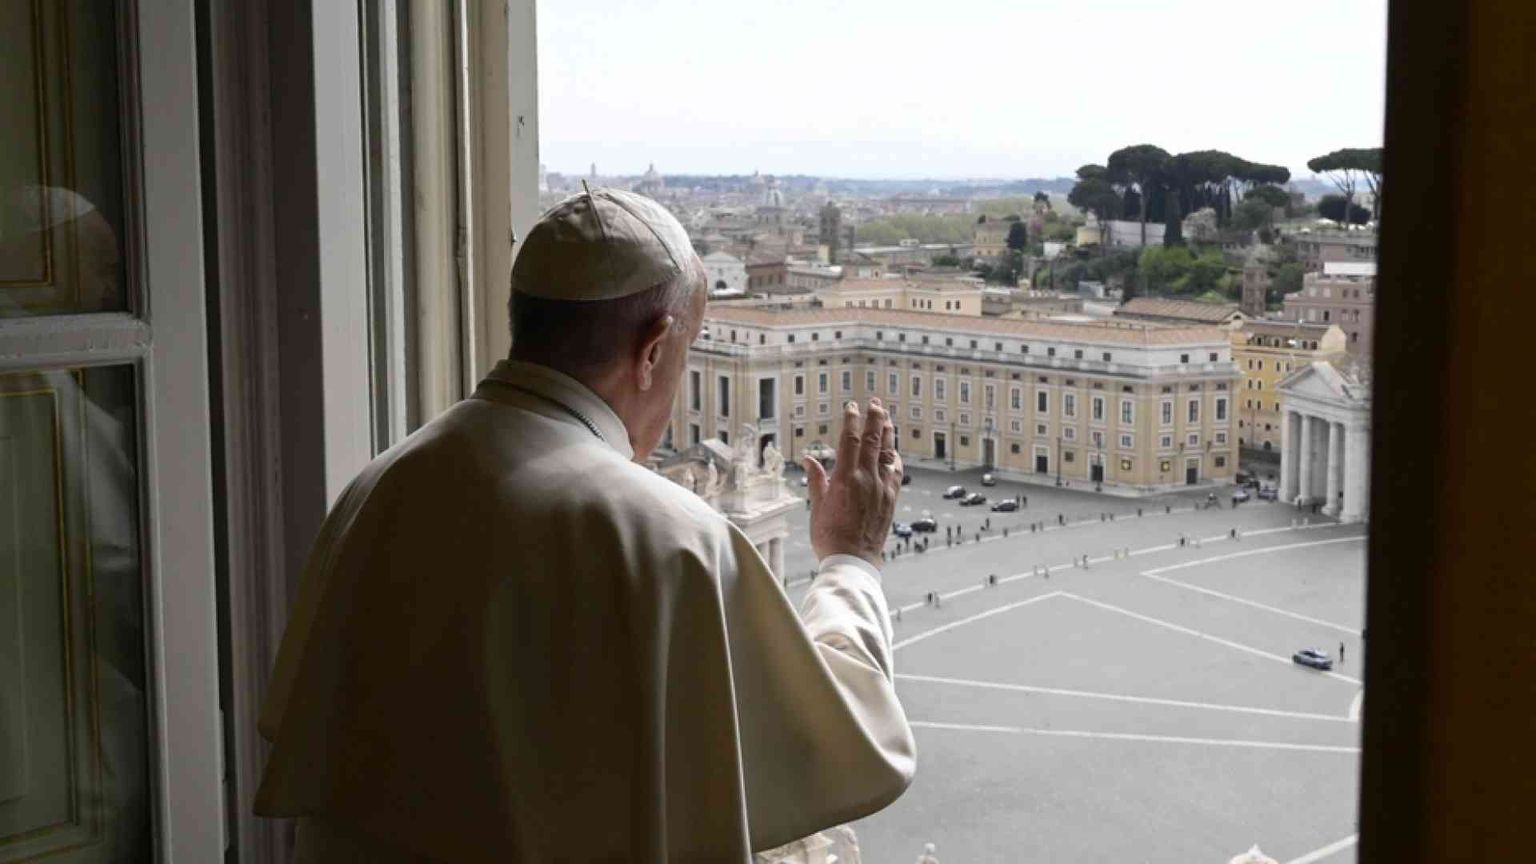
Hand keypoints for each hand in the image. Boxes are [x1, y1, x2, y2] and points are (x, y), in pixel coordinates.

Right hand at [804, 399, 902, 567]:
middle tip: (875, 403)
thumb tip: (809, 458)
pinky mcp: (891, 499)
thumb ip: (816, 479)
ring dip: (887, 434)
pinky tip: (894, 451)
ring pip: (887, 453)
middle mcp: (867, 479)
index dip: (852, 421)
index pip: (850, 441)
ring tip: (886, 419)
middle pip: (873, 441)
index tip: (852, 406)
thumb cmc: (830, 536)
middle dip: (874, 419)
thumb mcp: (817, 506)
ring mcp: (882, 489)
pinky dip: (895, 458)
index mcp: (845, 479)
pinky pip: (896, 472)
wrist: (853, 560)